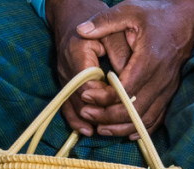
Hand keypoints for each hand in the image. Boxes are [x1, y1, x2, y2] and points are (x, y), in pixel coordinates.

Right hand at [45, 0, 132, 136]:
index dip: (104, 98)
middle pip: (79, 98)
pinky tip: (87, 130)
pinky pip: (66, 104)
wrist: (73, 13)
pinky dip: (75, 119)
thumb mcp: (115, 33)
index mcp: (78, 51)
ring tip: (101, 132)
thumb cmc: (99, 21)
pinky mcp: (64, 82)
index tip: (119, 105)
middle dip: (97, 113)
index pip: (89, 82)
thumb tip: (130, 82)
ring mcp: (63, 76)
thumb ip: (122, 56)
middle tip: (114, 126)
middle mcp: (66, 66)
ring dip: (86, 120)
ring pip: (71, 104)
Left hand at [74, 0, 193, 137]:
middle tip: (87, 115)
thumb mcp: (129, 10)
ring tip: (101, 129)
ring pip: (145, 118)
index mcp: (149, 59)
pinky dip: (141, 128)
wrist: (186, 19)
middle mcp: (161, 79)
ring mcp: (167, 88)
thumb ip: (105, 21)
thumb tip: (81, 29)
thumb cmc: (156, 14)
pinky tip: (127, 132)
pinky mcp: (170, 93)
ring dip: (122, 127)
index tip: (85, 96)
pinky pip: (157, 117)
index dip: (104, 97)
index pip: (125, 89)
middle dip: (109, 117)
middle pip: (134, 109)